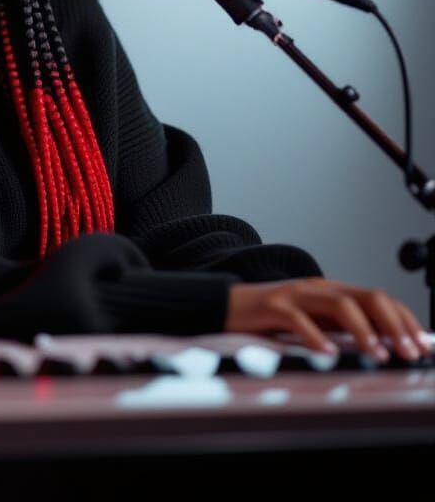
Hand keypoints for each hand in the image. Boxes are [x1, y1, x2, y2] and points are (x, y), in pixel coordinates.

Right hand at [223, 277, 432, 360]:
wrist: (226, 305)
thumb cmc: (274, 318)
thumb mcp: (316, 320)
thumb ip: (344, 328)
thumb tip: (387, 346)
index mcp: (332, 290)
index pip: (379, 298)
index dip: (405, 320)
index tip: (423, 346)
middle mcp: (318, 287)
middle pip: (367, 296)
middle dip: (394, 325)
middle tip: (409, 353)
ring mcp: (295, 293)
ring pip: (339, 304)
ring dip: (365, 331)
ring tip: (379, 354)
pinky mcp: (271, 305)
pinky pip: (298, 318)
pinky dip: (316, 336)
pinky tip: (328, 352)